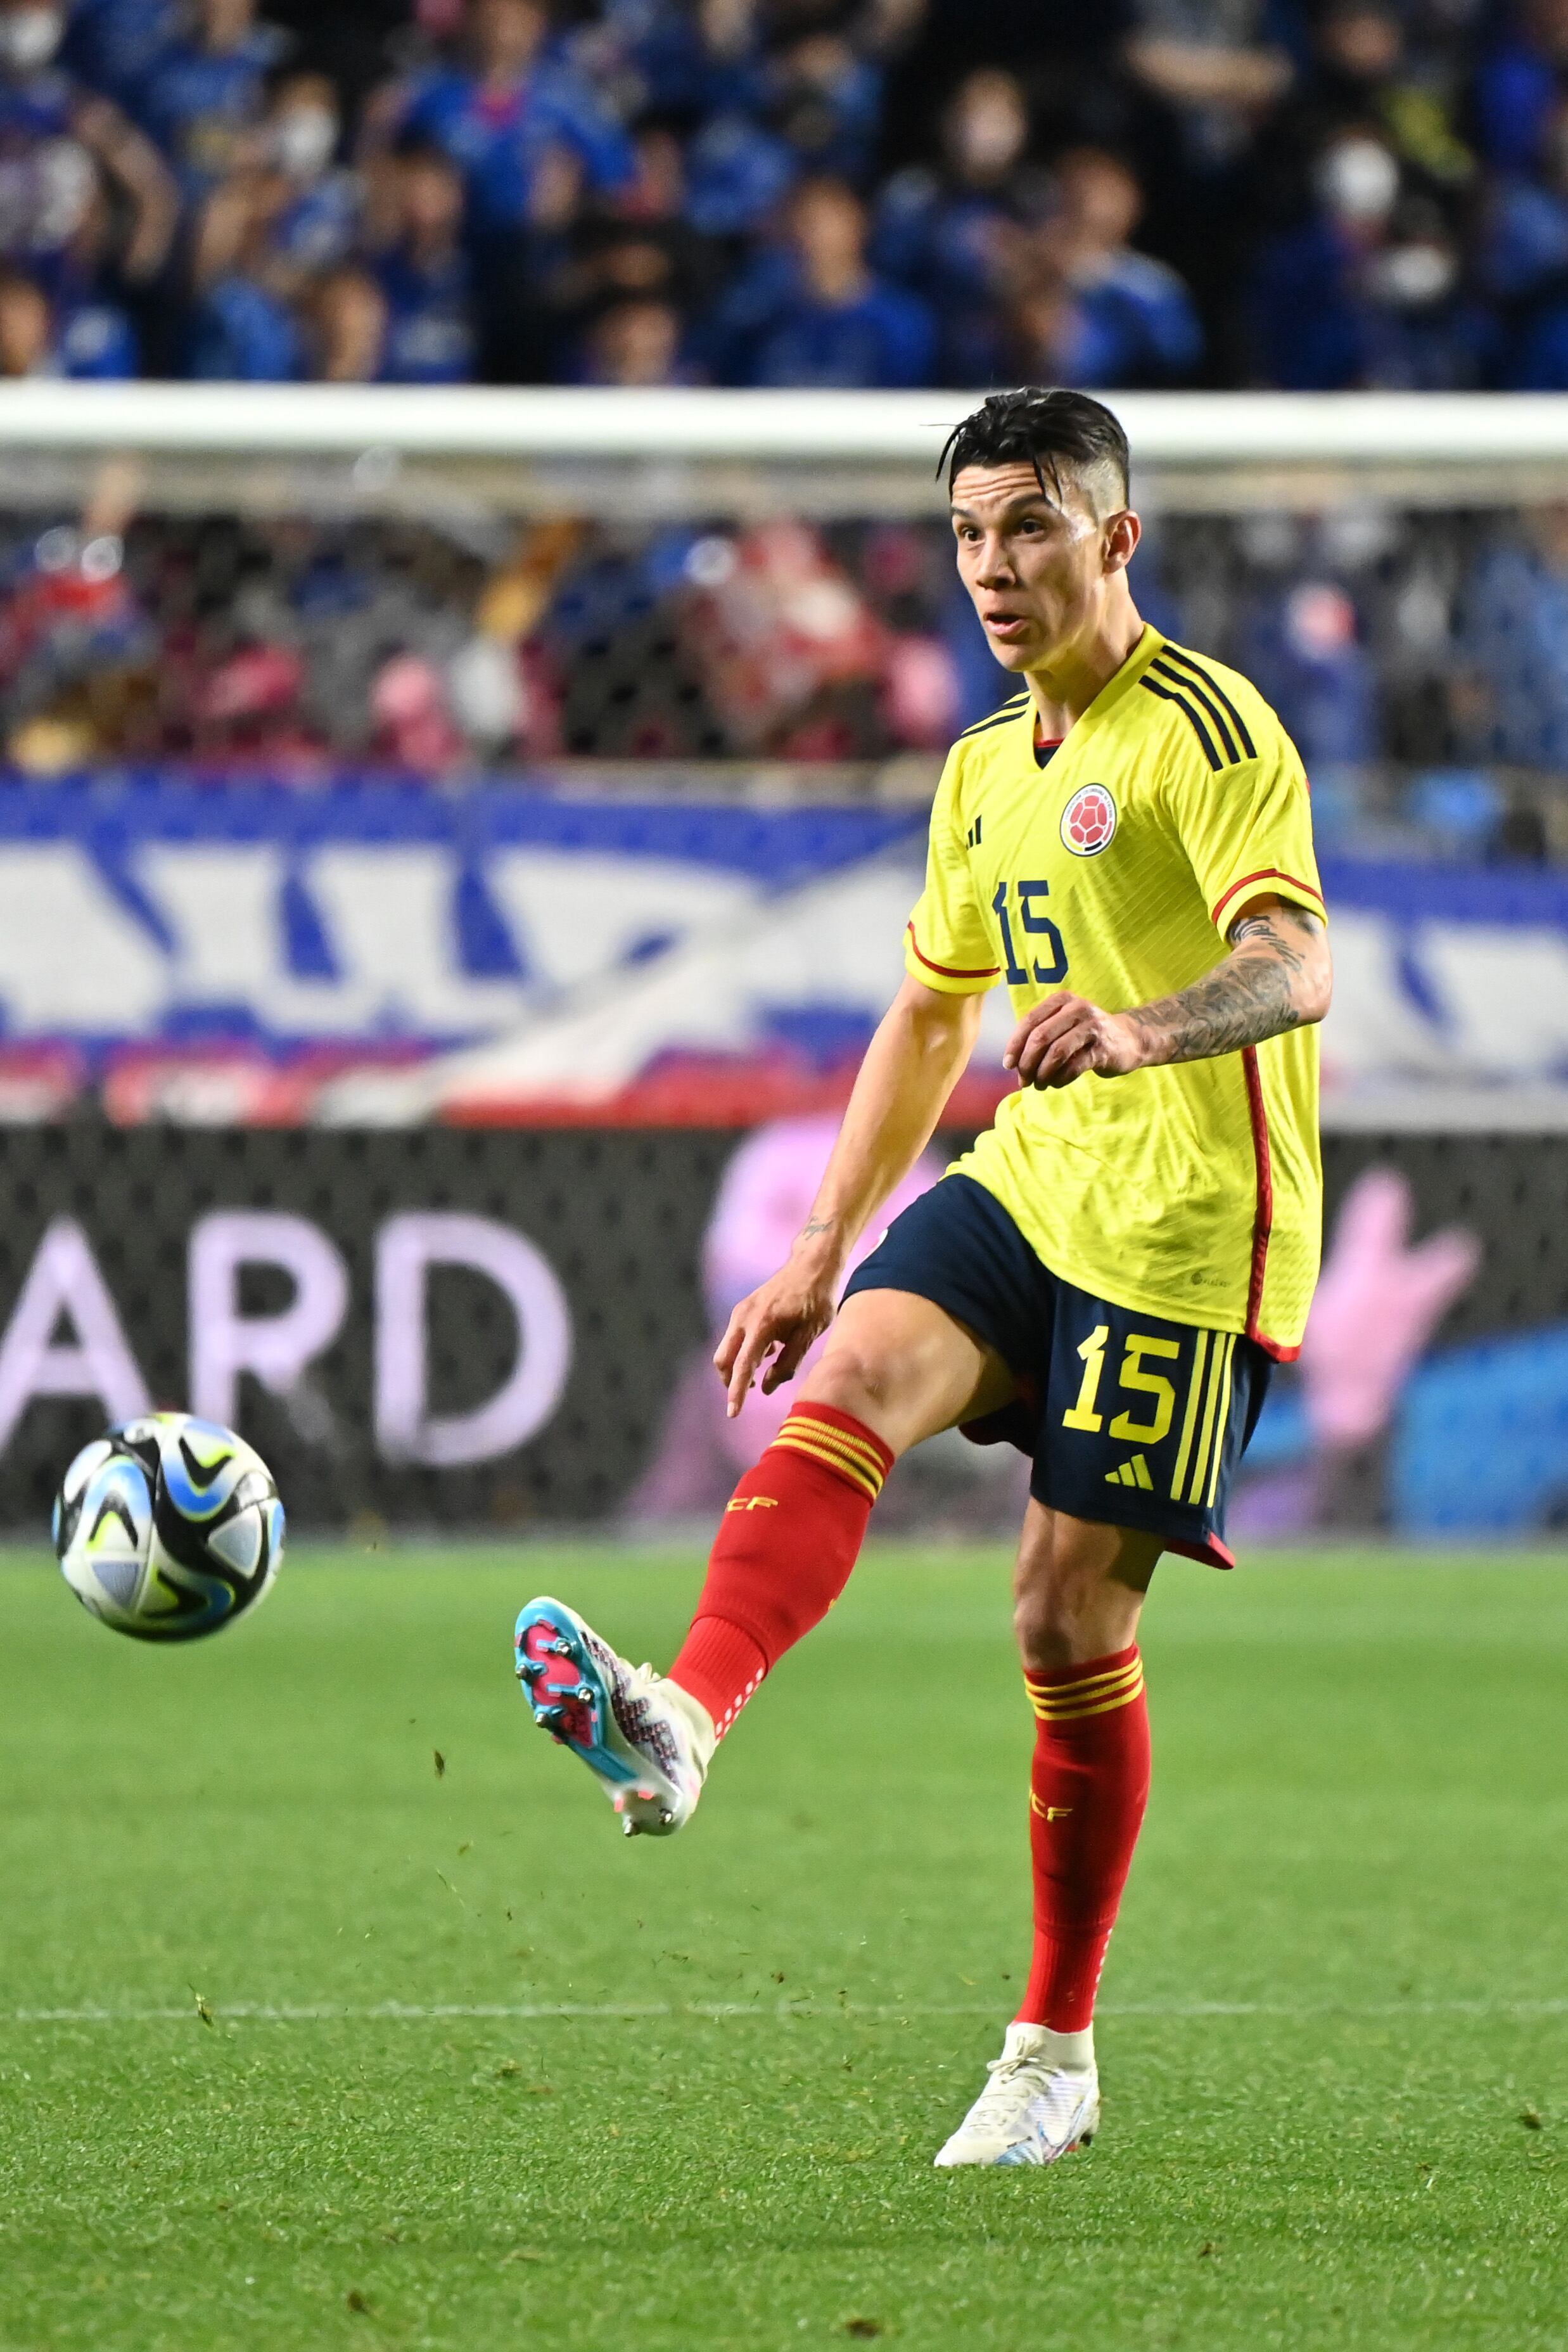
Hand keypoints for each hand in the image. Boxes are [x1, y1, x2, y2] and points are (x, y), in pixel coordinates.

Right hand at [713, 1252, 838, 1417]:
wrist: (812, 1263)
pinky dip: (743, 1352)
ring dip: (737, 1367)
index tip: (732, 1414)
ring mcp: (740, 1311)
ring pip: (726, 1350)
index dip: (736, 1393)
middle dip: (730, 1382)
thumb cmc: (817, 1298)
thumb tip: (764, 1387)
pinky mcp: (743, 1309)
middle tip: (746, 1396)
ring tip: (764, 1371)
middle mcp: (744, 1317)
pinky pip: (735, 1338)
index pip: (742, 1367)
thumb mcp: (809, 1334)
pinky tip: (768, 1352)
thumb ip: (787, 1364)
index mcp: (761, 1325)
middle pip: (723, 1360)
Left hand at [1002, 992, 1144, 1087]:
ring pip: (1056, 1053)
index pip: (1029, 1022)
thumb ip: (1039, 1036)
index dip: (1015, 1045)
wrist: (1129, 1040)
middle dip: (1027, 1063)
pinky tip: (1056, 1084)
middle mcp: (1078, 1009)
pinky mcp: (1103, 1050)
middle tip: (1023, 1080)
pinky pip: (1073, 1067)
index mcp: (1062, 1000)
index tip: (1008, 1065)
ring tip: (1039, 1085)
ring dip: (1042, 1074)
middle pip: (1041, 1038)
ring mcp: (1093, 1028)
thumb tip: (1012, 1063)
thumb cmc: (1086, 1035)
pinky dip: (1059, 1079)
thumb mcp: (1063, 1025)